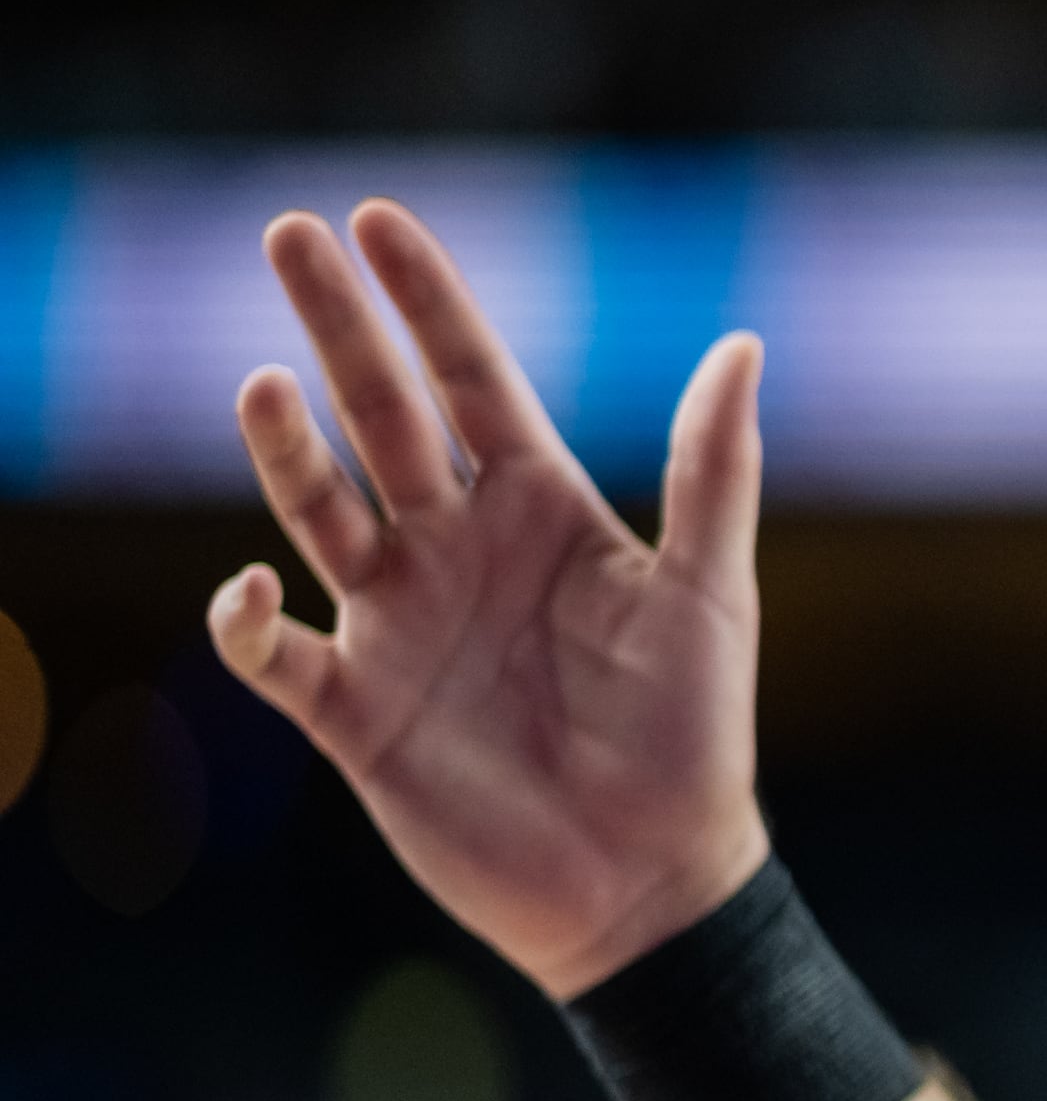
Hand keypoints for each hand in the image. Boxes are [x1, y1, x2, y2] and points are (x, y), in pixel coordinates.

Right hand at [206, 201, 771, 996]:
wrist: (656, 883)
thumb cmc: (694, 737)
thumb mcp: (710, 594)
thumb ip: (713, 471)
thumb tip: (744, 342)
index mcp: (539, 509)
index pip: (470, 379)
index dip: (426, 300)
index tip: (377, 218)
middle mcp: (455, 550)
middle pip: (379, 416)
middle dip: (337, 327)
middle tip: (286, 235)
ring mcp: (397, 624)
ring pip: (318, 510)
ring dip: (285, 450)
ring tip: (264, 383)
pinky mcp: (355, 712)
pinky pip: (276, 655)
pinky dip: (249, 619)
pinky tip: (256, 586)